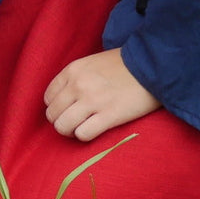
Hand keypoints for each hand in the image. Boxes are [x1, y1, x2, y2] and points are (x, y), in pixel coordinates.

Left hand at [43, 48, 159, 141]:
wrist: (150, 66)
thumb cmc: (122, 64)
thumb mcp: (92, 62)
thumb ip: (76, 77)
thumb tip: (64, 97)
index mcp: (73, 70)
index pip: (49, 97)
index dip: (56, 107)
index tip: (66, 110)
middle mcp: (78, 85)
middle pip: (53, 114)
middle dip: (61, 121)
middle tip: (73, 122)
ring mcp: (92, 101)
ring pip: (63, 127)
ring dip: (70, 131)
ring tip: (81, 128)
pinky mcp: (108, 116)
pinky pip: (83, 134)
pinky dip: (84, 136)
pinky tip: (94, 130)